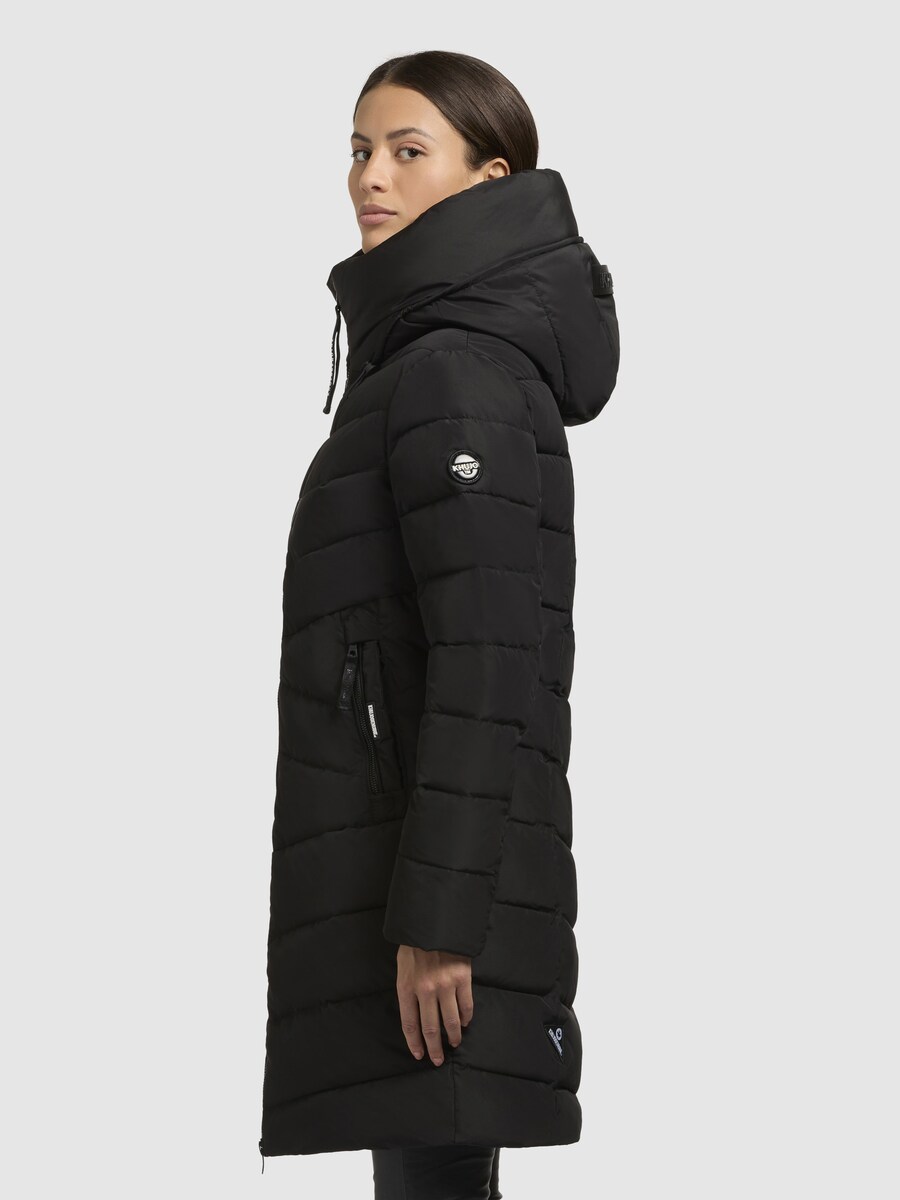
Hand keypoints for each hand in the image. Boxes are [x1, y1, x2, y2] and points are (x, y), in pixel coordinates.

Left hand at [396, 945, 473, 1065]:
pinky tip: (465, 1022)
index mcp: (407, 987)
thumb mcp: (402, 966)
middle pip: (431, 1029)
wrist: (433, 921)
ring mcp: (445, 985)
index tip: (419, 1055)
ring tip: (455, 1043)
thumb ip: (408, 988)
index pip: (410, 1024)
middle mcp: (426, 990)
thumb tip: (414, 1011)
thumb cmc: (415, 943)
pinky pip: (466, 1005)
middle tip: (438, 1059)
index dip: (414, 1043)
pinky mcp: (462, 978)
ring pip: (451, 1021)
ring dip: (453, 1036)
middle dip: (435, 1048)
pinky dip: (466, 1017)